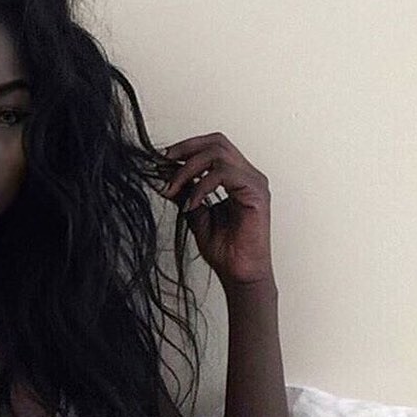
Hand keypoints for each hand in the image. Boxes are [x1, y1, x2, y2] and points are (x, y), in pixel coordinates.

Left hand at [158, 132, 274, 288]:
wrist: (240, 275)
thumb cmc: (224, 250)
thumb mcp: (196, 216)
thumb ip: (185, 194)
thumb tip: (164, 178)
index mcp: (237, 177)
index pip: (213, 146)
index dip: (186, 148)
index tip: (160, 161)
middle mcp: (248, 175)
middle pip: (217, 141)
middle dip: (185, 148)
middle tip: (162, 163)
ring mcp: (254, 182)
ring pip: (218, 154)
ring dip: (188, 169)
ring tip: (172, 189)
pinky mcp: (256, 193)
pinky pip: (224, 174)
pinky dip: (201, 186)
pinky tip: (190, 204)